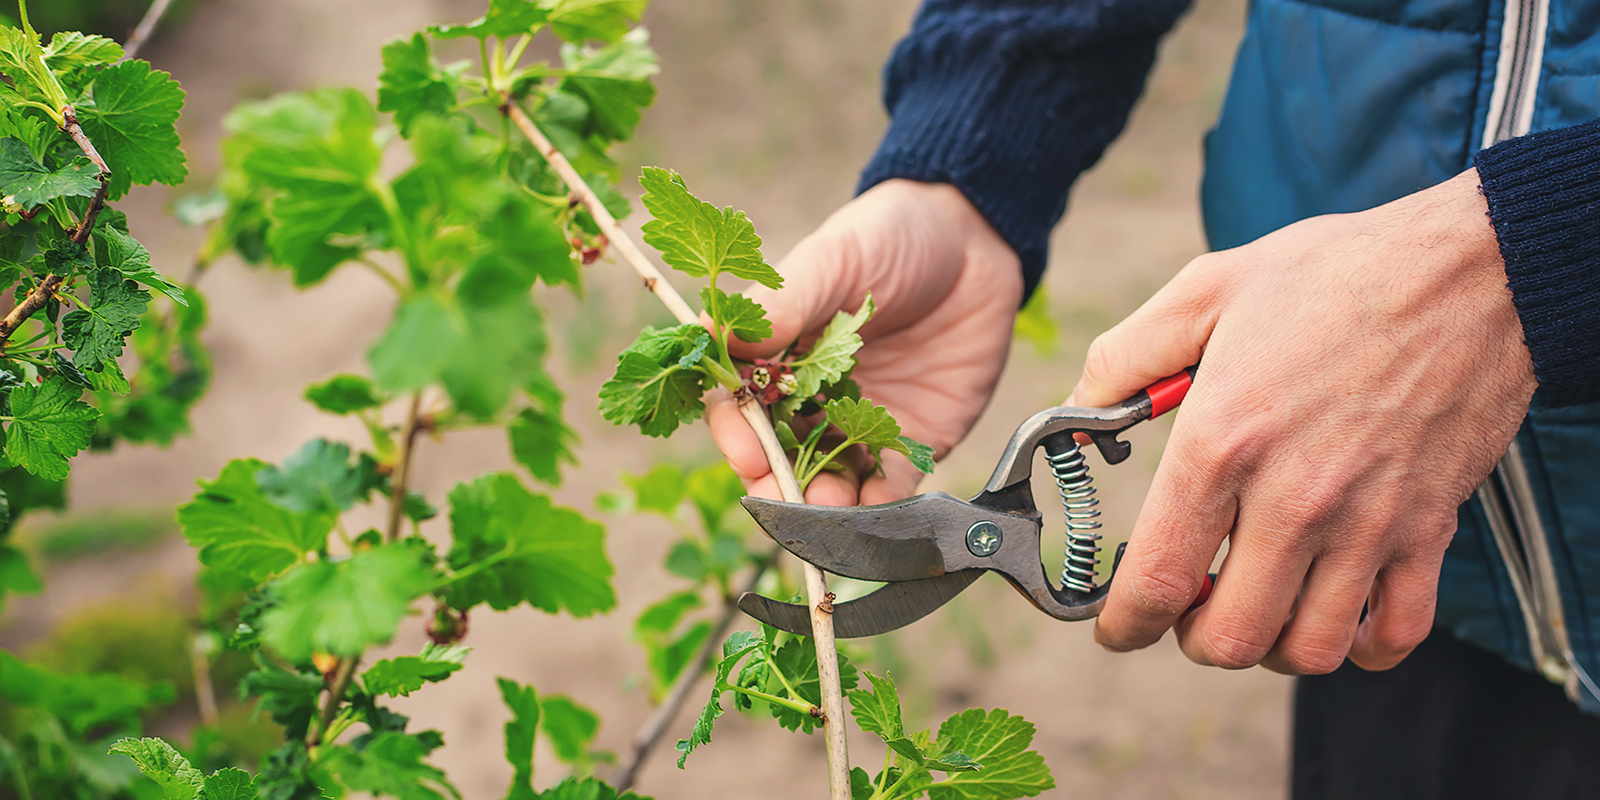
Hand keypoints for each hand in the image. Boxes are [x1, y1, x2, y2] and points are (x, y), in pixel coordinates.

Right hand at [707, 179, 1021, 505]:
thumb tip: (716, 335)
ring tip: (827, 510)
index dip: (737, 432)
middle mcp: (813, 398)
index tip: (744, 447)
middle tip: (780, 496)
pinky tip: (874, 512)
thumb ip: (783, 302)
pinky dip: (878, 507)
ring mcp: (861, 422)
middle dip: (774, 483)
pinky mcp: (913, 440)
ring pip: (829, 480)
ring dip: (822, 505)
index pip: (740, 407)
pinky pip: (889, 486)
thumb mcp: (833, 259)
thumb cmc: (891, 237)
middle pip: (778, 457)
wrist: (976, 243)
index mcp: (779, 355)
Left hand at [1074, 169, 1536, 673]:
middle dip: (1192, 638)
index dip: (1124, 623)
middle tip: (1188, 606)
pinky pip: (1395, 634)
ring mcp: (1368, 522)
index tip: (1116, 627)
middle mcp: (1294, 498)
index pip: (1158, 579)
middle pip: (1230, 636)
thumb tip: (1076, 411)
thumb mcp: (1204, 292)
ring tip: (1256, 605)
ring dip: (1270, 646)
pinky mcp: (1429, 529)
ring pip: (1309, 649)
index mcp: (1222, 443)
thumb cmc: (1333, 275)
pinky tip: (1334, 610)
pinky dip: (1360, 646)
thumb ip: (1124, 358)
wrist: (1469, 269)